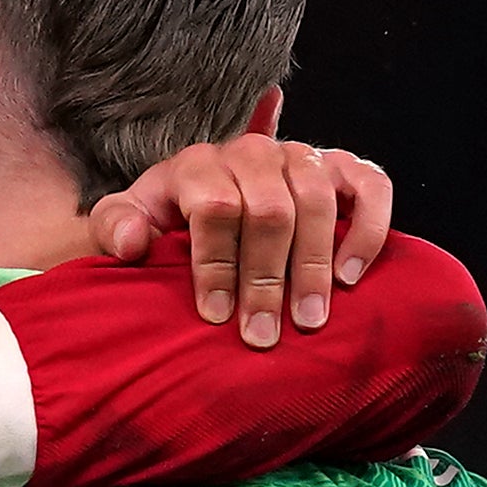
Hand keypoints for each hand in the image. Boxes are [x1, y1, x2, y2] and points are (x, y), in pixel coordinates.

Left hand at [85, 137, 394, 346]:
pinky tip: (350, 277)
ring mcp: (302, 155)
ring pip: (318, 202)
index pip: (215, 207)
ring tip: (308, 320)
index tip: (215, 315)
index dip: (216, 264)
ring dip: (314, 266)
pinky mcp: (343, 167)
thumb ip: (116, 226)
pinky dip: (367, 230)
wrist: (210, 195)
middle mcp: (254, 151)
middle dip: (265, 280)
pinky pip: (371, 188)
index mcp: (199, 163)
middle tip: (261, 335)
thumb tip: (133, 242)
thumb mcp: (129, 219)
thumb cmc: (167, 219)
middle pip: (270, 211)